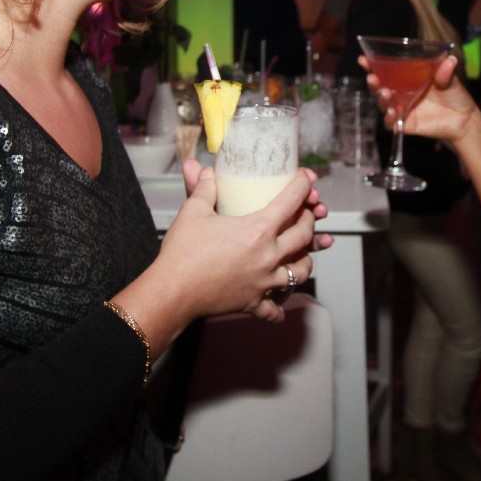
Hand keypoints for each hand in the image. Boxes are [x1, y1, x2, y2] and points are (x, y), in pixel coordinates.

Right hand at [159, 161, 331, 323]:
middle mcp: (268, 256)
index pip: (291, 201)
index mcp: (258, 230)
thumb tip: (206, 172)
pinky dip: (280, 305)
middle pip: (303, 236)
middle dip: (309, 220)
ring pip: (300, 271)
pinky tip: (279, 301)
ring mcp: (264, 282)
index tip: (305, 178)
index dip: (302, 185)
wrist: (171, 291)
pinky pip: (276, 308)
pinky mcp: (254, 303)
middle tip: (305, 213)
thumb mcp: (193, 211)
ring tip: (300, 253)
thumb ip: (205, 188)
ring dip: (304, 259)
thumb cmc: (182, 252)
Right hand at [358, 53, 475, 142]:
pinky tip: (392, 112)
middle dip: (373, 81)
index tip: (364, 59)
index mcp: (407, 79)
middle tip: (372, 77)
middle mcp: (401, 93)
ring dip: (380, 98)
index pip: (386, 70)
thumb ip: (446, 72)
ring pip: (383, 104)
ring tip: (385, 93)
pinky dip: (389, 118)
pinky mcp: (406, 123)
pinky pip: (391, 123)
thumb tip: (450, 60)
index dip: (373, 64)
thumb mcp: (450, 80)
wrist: (464, 119)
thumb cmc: (455, 96)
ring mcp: (402, 108)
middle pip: (380, 87)